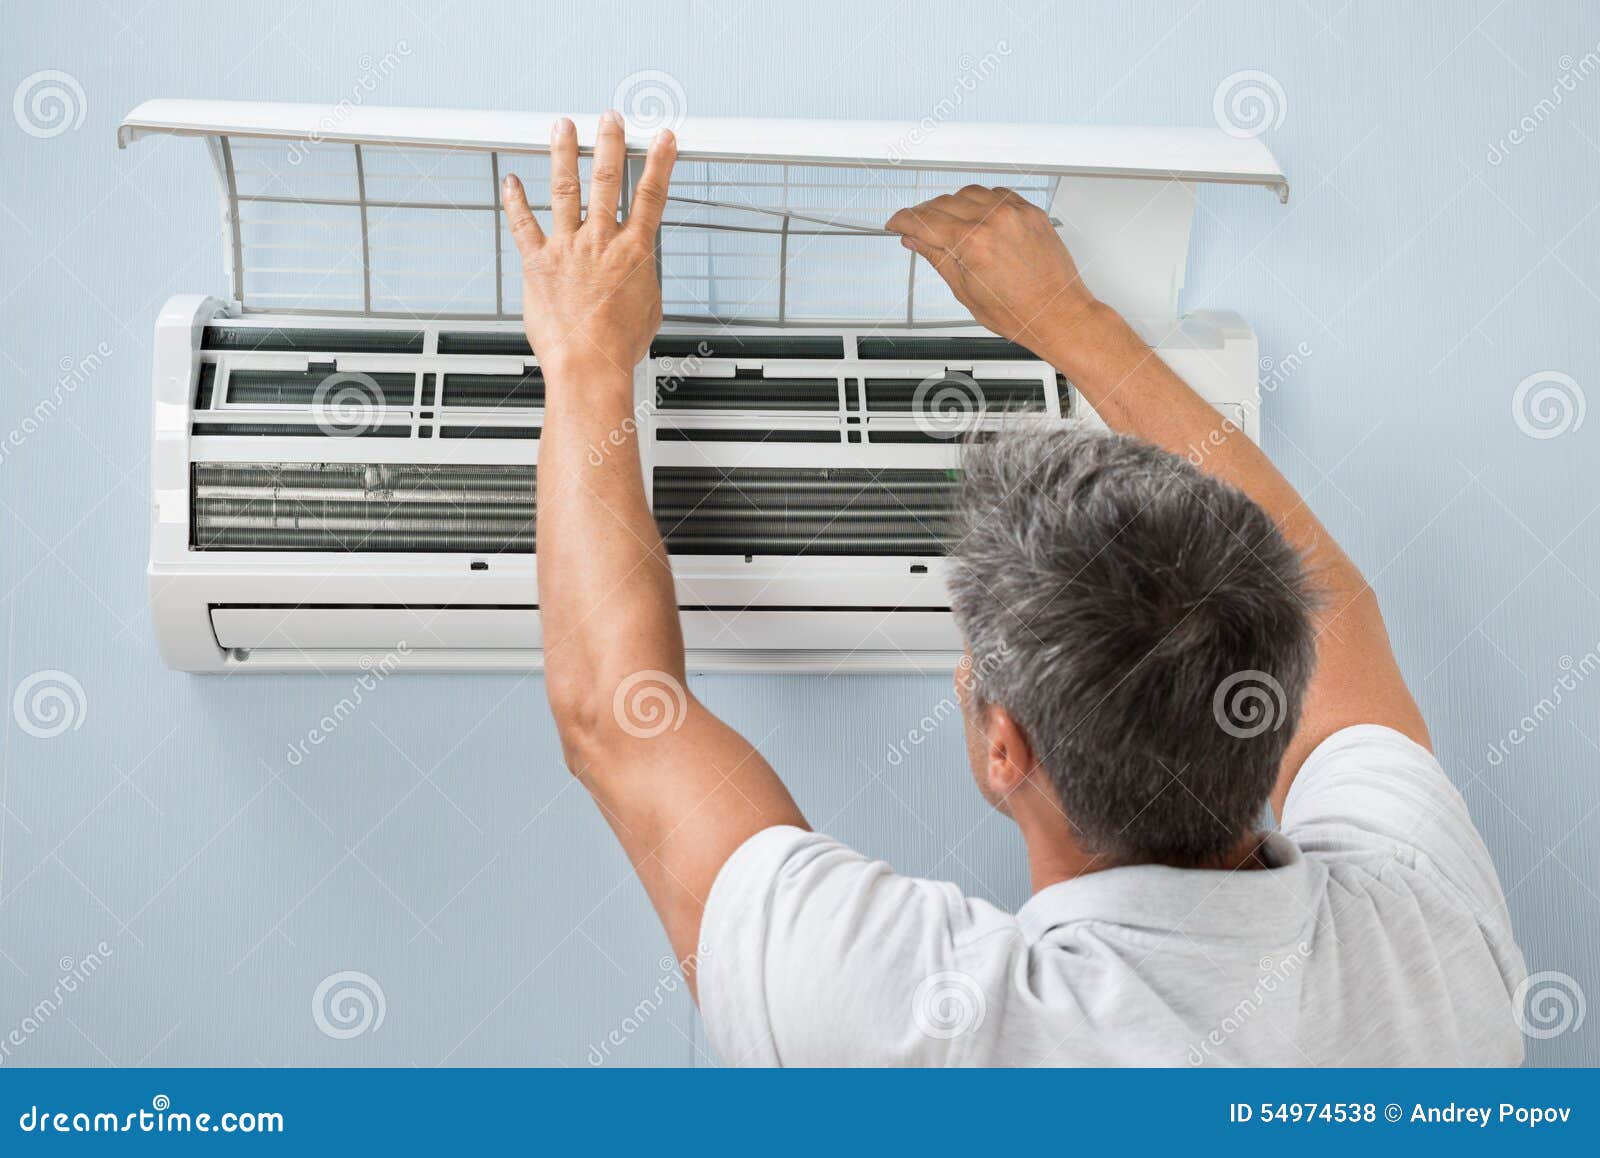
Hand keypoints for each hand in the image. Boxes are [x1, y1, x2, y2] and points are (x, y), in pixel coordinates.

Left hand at [501, 112, 676, 378]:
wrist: (588, 363)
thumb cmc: (617, 346)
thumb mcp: (648, 308)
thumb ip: (643, 278)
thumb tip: (639, 271)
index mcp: (633, 252)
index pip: (651, 196)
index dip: (659, 163)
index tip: (662, 140)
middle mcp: (600, 242)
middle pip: (607, 180)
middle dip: (610, 143)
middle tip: (610, 120)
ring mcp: (567, 248)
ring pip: (566, 189)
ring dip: (564, 154)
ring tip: (564, 128)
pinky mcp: (538, 263)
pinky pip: (523, 225)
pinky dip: (515, 201)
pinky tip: (512, 182)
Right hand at [886, 186, 1098, 355]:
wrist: (1058, 314)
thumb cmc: (1019, 313)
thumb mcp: (964, 291)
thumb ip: (936, 257)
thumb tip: (915, 240)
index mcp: (973, 243)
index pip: (925, 221)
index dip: (903, 221)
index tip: (896, 223)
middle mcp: (994, 220)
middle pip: (943, 203)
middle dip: (925, 215)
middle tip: (917, 229)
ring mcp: (1015, 212)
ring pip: (968, 193)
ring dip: (952, 205)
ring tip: (948, 226)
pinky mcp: (1030, 211)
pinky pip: (996, 193)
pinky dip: (981, 201)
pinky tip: (977, 217)